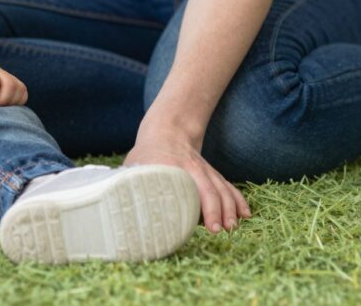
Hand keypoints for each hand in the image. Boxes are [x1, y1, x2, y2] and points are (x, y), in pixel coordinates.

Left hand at [124, 119, 249, 233]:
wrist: (167, 129)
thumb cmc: (146, 153)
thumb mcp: (134, 164)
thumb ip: (127, 182)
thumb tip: (113, 206)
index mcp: (174, 166)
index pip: (189, 186)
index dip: (199, 206)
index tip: (206, 224)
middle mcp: (194, 168)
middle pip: (211, 189)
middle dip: (218, 210)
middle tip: (221, 230)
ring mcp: (206, 170)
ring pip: (222, 188)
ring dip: (230, 208)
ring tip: (233, 228)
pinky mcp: (212, 174)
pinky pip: (228, 186)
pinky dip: (238, 200)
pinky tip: (246, 214)